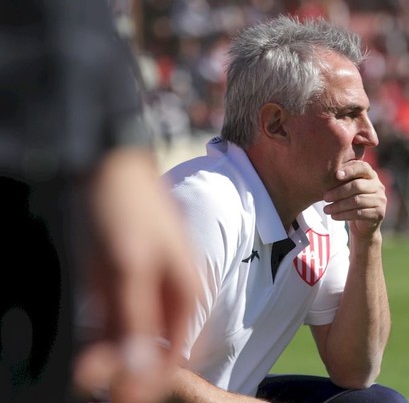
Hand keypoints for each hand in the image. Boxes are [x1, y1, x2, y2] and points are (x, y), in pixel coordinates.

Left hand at [73, 148, 199, 402]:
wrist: (110, 163)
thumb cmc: (128, 209)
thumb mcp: (129, 268)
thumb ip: (135, 320)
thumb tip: (139, 369)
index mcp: (187, 294)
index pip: (175, 355)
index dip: (148, 380)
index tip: (119, 395)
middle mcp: (172, 294)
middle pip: (151, 347)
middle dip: (122, 363)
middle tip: (89, 373)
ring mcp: (148, 287)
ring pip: (130, 333)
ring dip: (106, 347)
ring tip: (86, 353)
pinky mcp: (127, 280)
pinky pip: (115, 315)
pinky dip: (100, 327)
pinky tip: (90, 326)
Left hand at [322, 160, 386, 238]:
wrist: (363, 224)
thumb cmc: (351, 200)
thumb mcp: (347, 186)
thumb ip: (342, 178)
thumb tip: (327, 170)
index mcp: (371, 175)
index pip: (363, 167)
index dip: (350, 170)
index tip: (336, 175)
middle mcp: (378, 186)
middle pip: (357, 185)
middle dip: (338, 192)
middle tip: (325, 197)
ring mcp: (380, 200)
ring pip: (357, 201)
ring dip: (338, 205)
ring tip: (326, 209)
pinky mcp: (379, 213)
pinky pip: (359, 213)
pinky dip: (344, 215)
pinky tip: (334, 216)